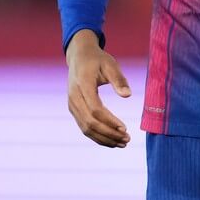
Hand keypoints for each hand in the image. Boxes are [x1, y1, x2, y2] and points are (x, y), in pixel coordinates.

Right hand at [66, 29, 132, 146]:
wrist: (79, 57)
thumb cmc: (98, 60)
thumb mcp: (111, 64)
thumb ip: (119, 79)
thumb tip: (128, 95)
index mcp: (83, 85)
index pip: (95, 109)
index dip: (110, 121)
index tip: (125, 128)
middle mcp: (74, 97)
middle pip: (90, 122)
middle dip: (109, 134)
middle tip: (127, 139)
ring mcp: (72, 105)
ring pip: (86, 128)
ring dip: (104, 138)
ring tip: (122, 143)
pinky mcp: (74, 109)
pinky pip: (84, 127)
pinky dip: (97, 136)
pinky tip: (112, 140)